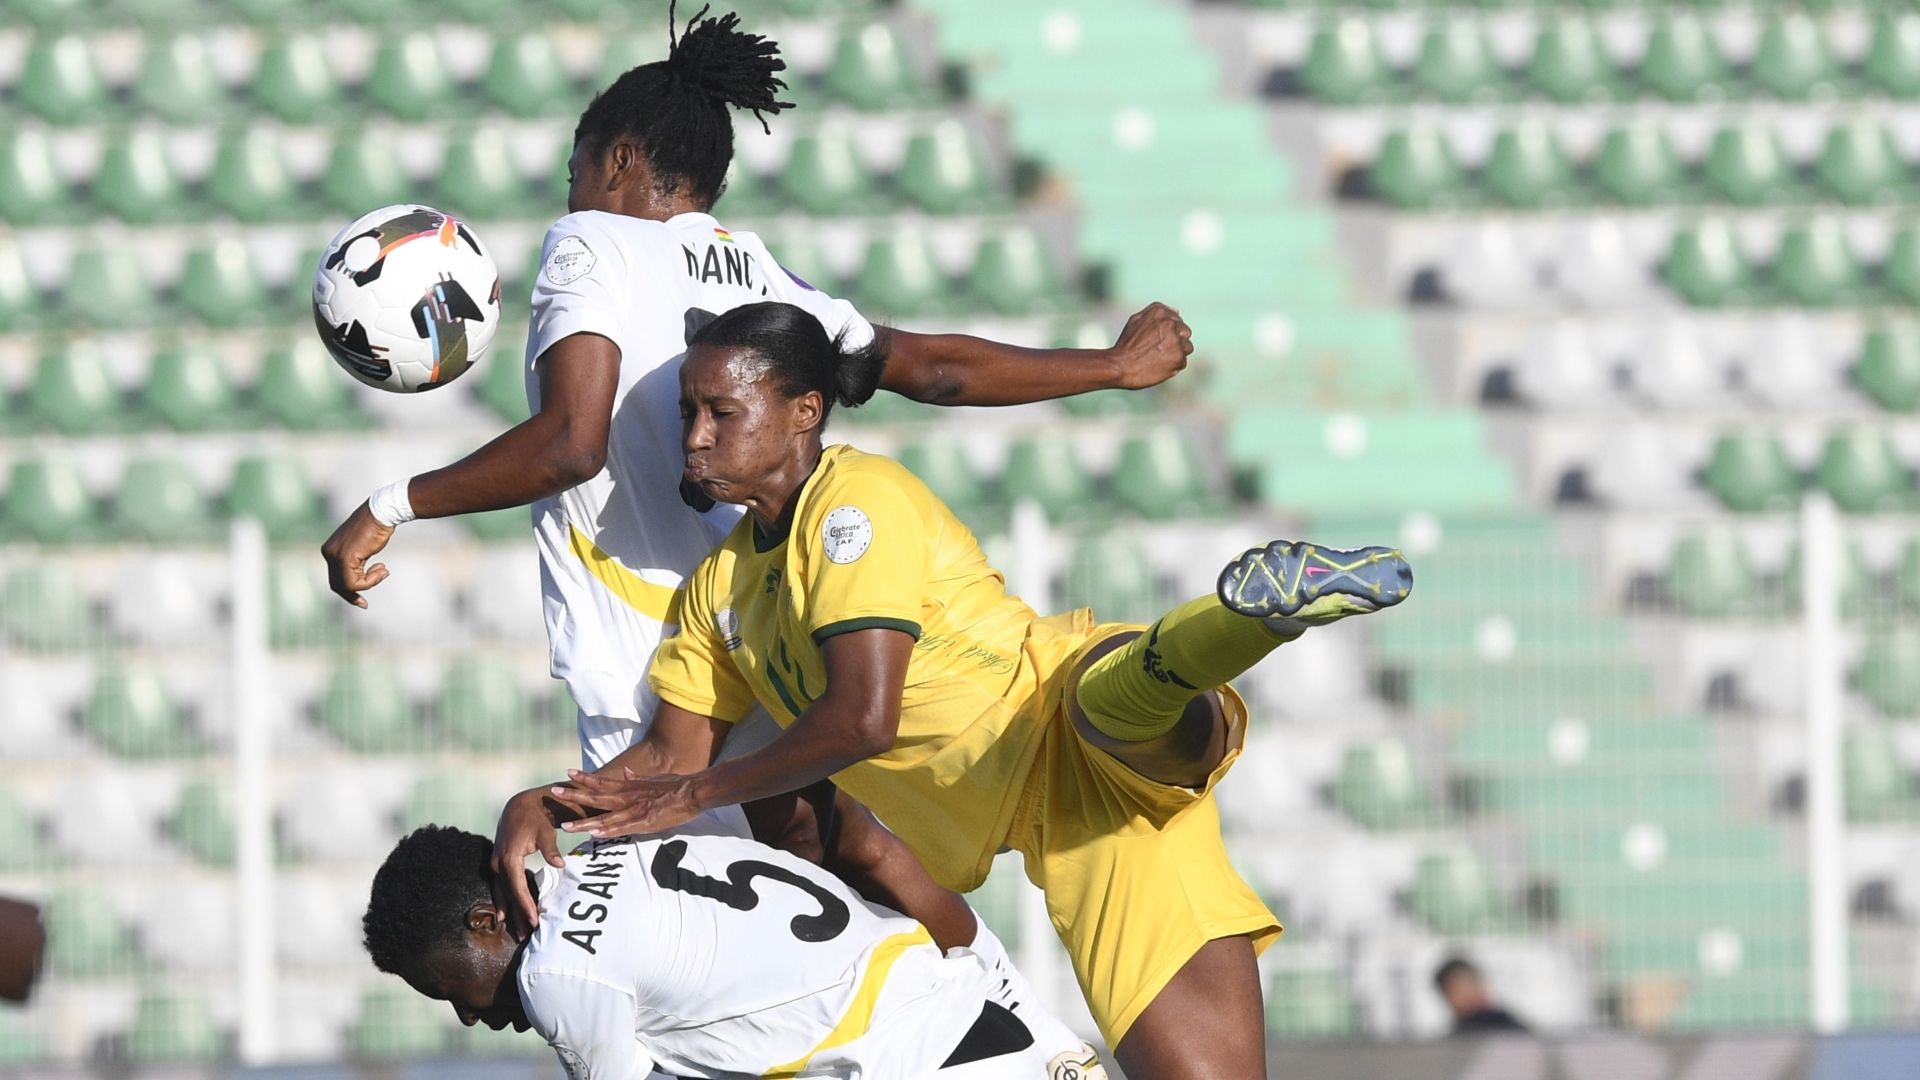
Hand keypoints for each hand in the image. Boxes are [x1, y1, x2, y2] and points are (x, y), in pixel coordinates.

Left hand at [320, 502, 394, 608]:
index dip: (348, 591)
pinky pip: (354, 582)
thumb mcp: (362, 548)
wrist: (382, 512)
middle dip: (352, 595)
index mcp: (329, 550)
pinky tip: (382, 569)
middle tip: (364, 604)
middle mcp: (328, 553)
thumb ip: (355, 561)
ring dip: (369, 583)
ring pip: (347, 585)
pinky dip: (370, 581)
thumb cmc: (377, 527)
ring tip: (383, 571)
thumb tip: (356, 580)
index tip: (362, 601)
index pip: (335, 578)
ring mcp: (334, 556)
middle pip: (337, 584)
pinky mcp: (344, 558)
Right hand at [491, 788, 565, 937]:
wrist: (519, 806)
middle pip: (508, 895)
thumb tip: (561, 865)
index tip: (534, 921)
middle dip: (517, 915)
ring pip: (502, 893)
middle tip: (526, 936)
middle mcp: (498, 863)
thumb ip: (551, 850)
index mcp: (509, 857)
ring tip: (516, 932)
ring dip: (510, 912)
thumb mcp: (545, 832)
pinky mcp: (497, 865)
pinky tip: (505, 916)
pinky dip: (505, 902)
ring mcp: (495, 864)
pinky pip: (500, 887)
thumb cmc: (535, 819)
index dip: (526, 905)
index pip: (517, 887)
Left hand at [548, 769, 703, 838]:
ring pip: (605, 817)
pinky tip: (595, 835)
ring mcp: (636, 811)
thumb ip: (638, 779)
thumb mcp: (654, 778)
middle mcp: (629, 797)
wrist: (693, 791)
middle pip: (596, 797)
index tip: (568, 774)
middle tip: (554, 793)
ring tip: (565, 825)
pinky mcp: (646, 823)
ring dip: (584, 822)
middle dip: (574, 796)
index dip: (584, 778)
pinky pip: (623, 829)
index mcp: (630, 786)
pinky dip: (609, 831)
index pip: (602, 781)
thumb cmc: (676, 785)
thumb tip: (627, 773)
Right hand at [1107, 302, 1192, 389]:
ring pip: (1187, 347)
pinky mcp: (1179, 357)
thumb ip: (1155, 313)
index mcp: (1160, 311)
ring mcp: (1176, 340)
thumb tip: (1177, 310)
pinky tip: (1158, 367)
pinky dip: (1173, 366)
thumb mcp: (1135, 321)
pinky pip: (1183, 362)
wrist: (1119, 366)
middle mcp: (1170, 323)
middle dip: (1176, 341)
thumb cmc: (1125, 345)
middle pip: (1185, 332)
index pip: (1177, 320)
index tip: (1156, 341)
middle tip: (1158, 351)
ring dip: (1177, 353)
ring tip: (1158, 359)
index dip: (1167, 332)